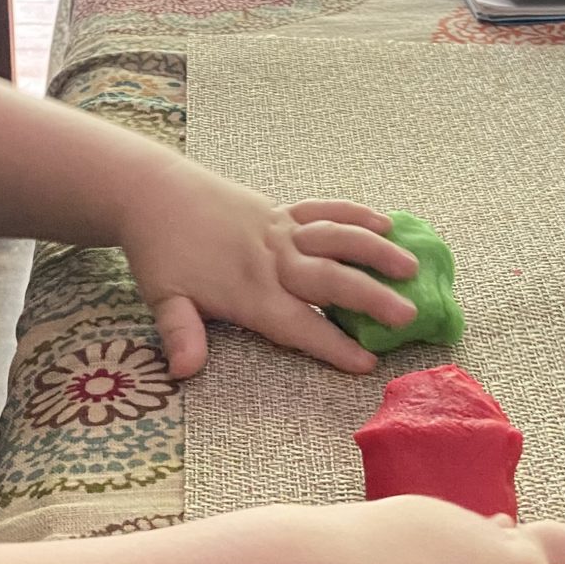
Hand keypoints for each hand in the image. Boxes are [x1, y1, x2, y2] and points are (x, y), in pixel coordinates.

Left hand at [119, 162, 419, 377]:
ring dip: (374, 251)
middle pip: (328, 280)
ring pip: (335, 238)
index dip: (331, 344)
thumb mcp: (162, 298)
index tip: (366, 363)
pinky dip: (354, 214)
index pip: (296, 324)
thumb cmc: (160, 253)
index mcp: (247, 290)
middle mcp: (271, 260)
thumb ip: (180, 334)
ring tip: (411, 268)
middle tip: (408, 315)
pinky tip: (386, 223)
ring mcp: (279, 230)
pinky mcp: (280, 210)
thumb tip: (183, 371)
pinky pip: (324, 210)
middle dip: (369, 298)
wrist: (152, 192)